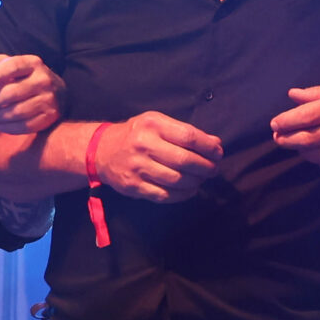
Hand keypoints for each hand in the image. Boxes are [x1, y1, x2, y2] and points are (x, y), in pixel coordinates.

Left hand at [0, 52, 66, 135]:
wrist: (58, 93)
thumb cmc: (24, 77)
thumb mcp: (8, 66)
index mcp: (33, 63)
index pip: (12, 66)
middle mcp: (44, 79)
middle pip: (12, 92)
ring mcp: (49, 99)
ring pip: (17, 111)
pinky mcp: (50, 116)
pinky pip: (26, 126)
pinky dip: (9, 128)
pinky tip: (0, 125)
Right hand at [98, 112, 223, 201]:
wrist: (101, 151)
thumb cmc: (137, 135)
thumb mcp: (158, 124)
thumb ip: (185, 132)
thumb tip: (215, 143)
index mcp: (152, 124)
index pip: (188, 136)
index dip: (208, 147)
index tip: (218, 153)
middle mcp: (144, 144)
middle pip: (184, 160)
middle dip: (205, 167)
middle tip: (213, 169)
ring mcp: (137, 167)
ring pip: (177, 180)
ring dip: (196, 182)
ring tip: (201, 179)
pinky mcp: (134, 186)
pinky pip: (165, 195)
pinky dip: (182, 195)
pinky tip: (189, 190)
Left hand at [270, 83, 319, 175]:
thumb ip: (319, 92)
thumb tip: (292, 95)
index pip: (306, 115)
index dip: (286, 121)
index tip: (275, 123)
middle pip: (307, 138)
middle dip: (287, 139)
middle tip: (278, 138)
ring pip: (315, 155)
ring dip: (302, 151)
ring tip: (297, 144)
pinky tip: (319, 154)